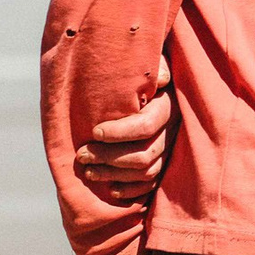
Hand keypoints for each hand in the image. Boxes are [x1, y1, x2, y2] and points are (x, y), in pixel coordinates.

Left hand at [73, 56, 174, 202]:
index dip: (119, 133)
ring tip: (88, 171)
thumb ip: (153, 68)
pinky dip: (131, 190)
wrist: (144, 86)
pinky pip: (151, 186)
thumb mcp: (148, 64)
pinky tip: (111, 189)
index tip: (94, 132)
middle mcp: (173, 131)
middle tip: (81, 154)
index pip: (146, 126)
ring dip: (114, 174)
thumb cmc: (139, 73)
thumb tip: (161, 79)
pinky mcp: (165, 165)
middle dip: (109, 157)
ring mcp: (170, 150)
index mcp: (169, 106)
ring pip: (146, 171)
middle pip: (144, 154)